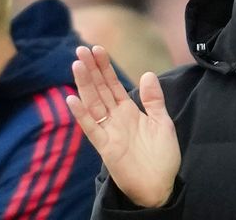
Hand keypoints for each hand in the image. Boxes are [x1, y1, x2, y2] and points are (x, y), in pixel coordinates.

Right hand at [65, 45, 179, 206]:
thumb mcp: (162, 122)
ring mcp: (109, 132)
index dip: (105, 67)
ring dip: (84, 85)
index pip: (113, 85)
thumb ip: (153, 100)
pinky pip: (91, 129)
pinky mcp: (106, 148)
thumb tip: (147, 74)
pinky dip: (81, 114)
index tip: (97, 49)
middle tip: (81, 49)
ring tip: (76, 64)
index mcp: (129, 112)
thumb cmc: (161, 157)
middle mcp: (116, 119)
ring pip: (93, 104)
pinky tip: (72, 98)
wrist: (160, 186)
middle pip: (100, 90)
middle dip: (91, 70)